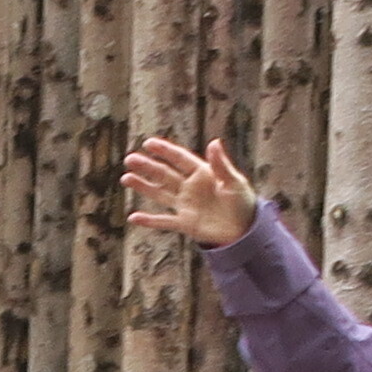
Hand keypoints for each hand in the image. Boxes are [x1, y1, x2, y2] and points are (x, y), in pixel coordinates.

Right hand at [121, 136, 260, 248]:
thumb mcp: (234, 181)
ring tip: (126, 178)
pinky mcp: (185, 223)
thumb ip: (221, 164)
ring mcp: (185, 205)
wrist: (244, 229)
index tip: (148, 143)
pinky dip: (149, 220)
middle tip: (129, 159)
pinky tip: (133, 217)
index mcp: (202, 173)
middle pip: (164, 174)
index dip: (164, 151)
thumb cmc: (243, 202)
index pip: (180, 159)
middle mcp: (190, 187)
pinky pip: (164, 221)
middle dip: (147, 167)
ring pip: (160, 193)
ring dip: (143, 186)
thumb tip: (214, 142)